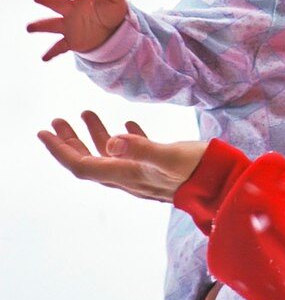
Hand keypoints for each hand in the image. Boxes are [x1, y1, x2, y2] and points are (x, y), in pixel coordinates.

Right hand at [28, 0, 127, 59]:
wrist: (111, 30)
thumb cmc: (110, 9)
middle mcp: (72, 9)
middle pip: (58, 4)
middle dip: (48, 0)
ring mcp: (69, 25)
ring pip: (52, 24)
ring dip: (41, 26)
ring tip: (29, 27)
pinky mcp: (71, 40)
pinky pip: (59, 46)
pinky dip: (52, 52)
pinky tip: (44, 58)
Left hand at [37, 110, 206, 201]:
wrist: (227, 186)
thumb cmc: (200, 171)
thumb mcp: (170, 156)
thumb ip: (141, 147)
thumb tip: (112, 141)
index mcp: (127, 175)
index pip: (82, 165)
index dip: (60, 150)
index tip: (43, 132)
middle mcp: (131, 178)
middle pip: (90, 162)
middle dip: (70, 142)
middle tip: (56, 120)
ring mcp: (145, 174)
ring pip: (109, 156)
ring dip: (94, 136)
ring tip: (85, 113)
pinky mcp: (161, 168)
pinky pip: (133, 154)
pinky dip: (123, 138)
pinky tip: (126, 124)